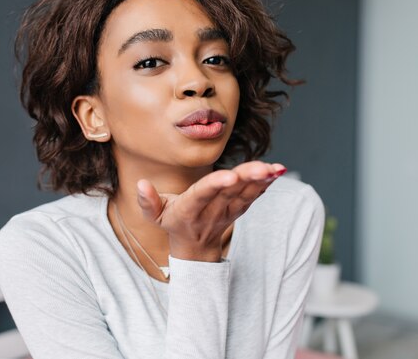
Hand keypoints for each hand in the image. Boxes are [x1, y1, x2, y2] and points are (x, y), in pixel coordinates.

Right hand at [136, 161, 286, 261]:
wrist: (194, 248)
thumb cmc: (172, 222)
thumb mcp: (154, 216)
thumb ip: (147, 201)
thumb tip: (141, 184)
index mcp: (189, 209)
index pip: (203, 194)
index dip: (216, 185)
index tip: (231, 176)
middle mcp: (211, 211)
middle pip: (230, 192)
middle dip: (247, 179)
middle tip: (263, 169)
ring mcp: (227, 212)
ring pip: (245, 195)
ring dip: (260, 181)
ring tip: (273, 169)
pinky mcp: (239, 210)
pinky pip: (253, 196)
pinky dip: (265, 184)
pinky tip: (276, 171)